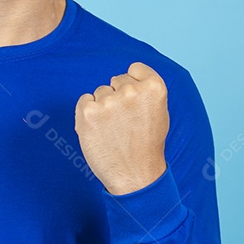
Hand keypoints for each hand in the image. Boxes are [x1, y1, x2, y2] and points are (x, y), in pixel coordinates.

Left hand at [74, 62, 169, 195]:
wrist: (135, 175)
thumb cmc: (146, 145)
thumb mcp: (159, 112)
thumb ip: (145, 91)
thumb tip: (127, 76)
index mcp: (154, 87)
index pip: (135, 68)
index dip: (133, 83)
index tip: (134, 102)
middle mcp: (131, 90)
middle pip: (115, 80)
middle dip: (117, 97)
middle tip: (124, 123)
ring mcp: (109, 101)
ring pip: (100, 92)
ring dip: (103, 107)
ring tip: (113, 130)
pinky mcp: (88, 112)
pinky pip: (84, 100)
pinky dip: (88, 114)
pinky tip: (99, 130)